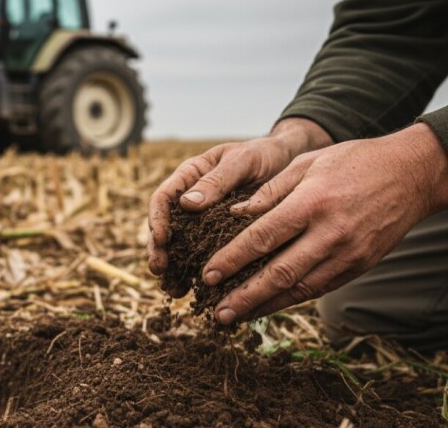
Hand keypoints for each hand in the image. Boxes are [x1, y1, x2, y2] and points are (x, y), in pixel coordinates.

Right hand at [148, 119, 332, 296]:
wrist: (289, 161)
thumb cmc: (264, 155)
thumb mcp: (242, 161)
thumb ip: (217, 180)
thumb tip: (186, 203)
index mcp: (190, 177)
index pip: (163, 198)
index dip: (158, 219)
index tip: (162, 239)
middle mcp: (191, 200)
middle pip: (165, 227)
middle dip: (160, 251)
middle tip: (160, 270)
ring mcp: (203, 220)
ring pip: (180, 246)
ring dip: (174, 269)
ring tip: (176, 290)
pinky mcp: (219, 236)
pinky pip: (204, 255)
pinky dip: (198, 273)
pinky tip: (197, 292)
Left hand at [205, 123, 447, 324]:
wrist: (412, 174)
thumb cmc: (353, 161)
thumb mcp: (307, 164)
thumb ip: (270, 192)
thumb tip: (235, 215)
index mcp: (311, 203)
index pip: (262, 238)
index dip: (232, 259)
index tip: (208, 275)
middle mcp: (329, 233)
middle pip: (278, 273)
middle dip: (243, 296)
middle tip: (216, 312)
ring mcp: (347, 254)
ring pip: (299, 288)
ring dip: (264, 306)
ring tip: (236, 316)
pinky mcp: (360, 266)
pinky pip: (319, 288)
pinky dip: (291, 299)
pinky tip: (268, 305)